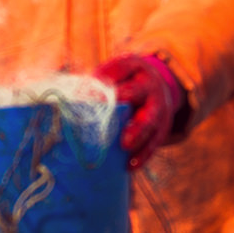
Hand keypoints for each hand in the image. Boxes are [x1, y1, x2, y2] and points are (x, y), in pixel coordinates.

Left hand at [96, 53, 186, 170]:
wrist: (157, 88)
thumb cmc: (123, 83)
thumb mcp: (112, 75)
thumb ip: (94, 85)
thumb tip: (71, 103)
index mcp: (134, 67)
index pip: (120, 69)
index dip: (104, 80)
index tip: (87, 93)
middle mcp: (149, 85)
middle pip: (139, 93)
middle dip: (123, 99)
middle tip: (111, 113)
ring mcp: (159, 107)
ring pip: (151, 120)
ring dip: (138, 133)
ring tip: (125, 146)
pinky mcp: (162, 128)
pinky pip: (154, 142)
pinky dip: (143, 155)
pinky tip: (131, 166)